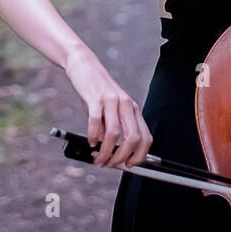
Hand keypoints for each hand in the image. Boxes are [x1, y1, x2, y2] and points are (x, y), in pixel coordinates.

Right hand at [63, 48, 152, 168]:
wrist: (84, 65)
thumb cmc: (96, 91)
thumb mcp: (108, 110)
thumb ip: (110, 128)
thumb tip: (108, 150)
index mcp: (133, 109)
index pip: (145, 138)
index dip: (140, 156)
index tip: (129, 166)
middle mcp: (126, 104)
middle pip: (133, 139)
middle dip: (122, 158)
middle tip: (110, 164)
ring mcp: (112, 101)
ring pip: (115, 134)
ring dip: (105, 152)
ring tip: (98, 158)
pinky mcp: (96, 98)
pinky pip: (96, 123)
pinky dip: (93, 137)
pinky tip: (90, 141)